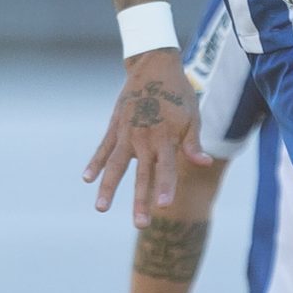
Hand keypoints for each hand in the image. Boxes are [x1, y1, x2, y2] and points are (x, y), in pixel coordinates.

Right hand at [86, 49, 214, 225]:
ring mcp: (127, 133)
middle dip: (141, 200)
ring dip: (108, 188)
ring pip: (115, 165)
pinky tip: (87, 179)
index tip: (164, 206)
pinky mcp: (115, 127)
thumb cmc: (178, 95)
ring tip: (101, 209)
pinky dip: (94, 163)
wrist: (154, 67)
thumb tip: (204, 163)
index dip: (166, 186)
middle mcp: (145, 138)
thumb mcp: (192, 117)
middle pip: (142, 175)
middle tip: (140, 225)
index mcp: (166, 137)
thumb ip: (193, 143)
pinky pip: (103, 148)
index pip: (167, 168)